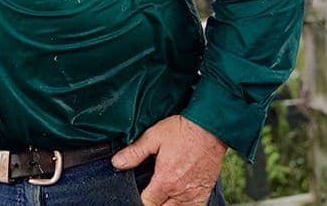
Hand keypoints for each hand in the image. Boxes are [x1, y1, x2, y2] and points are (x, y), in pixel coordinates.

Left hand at [111, 115, 225, 205]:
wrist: (209, 128)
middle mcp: (180, 192)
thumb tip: (117, 162)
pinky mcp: (205, 192)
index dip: (140, 198)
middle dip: (154, 203)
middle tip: (151, 193)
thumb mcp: (153, 137)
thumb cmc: (182, 131)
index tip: (139, 192)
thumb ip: (134, 153)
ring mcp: (194, 194)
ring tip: (163, 197)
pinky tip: (180, 200)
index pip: (147, 202)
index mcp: (165, 181)